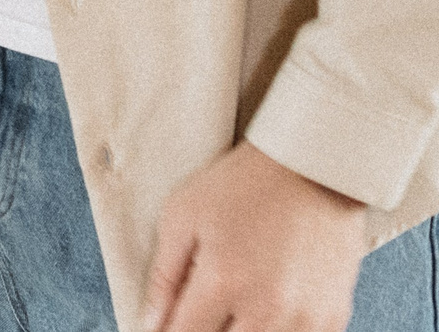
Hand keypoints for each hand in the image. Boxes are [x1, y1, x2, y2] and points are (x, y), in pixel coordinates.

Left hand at [139, 142, 369, 331]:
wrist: (312, 169)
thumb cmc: (241, 186)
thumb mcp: (183, 216)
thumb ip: (165, 276)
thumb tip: (151, 322)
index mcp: (224, 282)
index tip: (164, 327)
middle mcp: (267, 309)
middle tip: (200, 313)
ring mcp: (306, 318)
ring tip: (230, 311)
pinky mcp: (333, 318)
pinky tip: (263, 314)